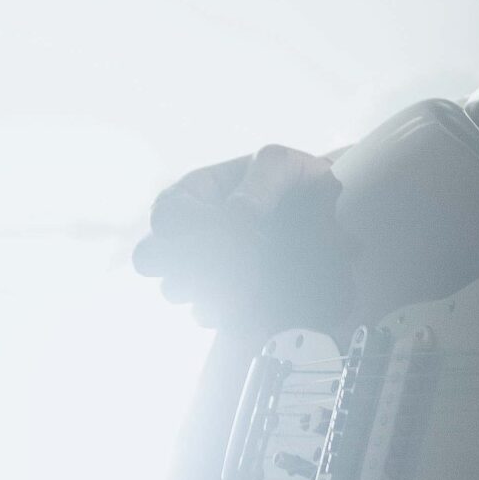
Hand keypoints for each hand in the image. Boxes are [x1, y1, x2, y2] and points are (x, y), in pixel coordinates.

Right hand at [133, 145, 338, 327]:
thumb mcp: (283, 165)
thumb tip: (238, 213)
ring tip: (253, 277)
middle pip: (148, 258)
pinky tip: (256, 293)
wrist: (330, 216)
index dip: (198, 227)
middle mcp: (185, 233)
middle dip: (185, 262)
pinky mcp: (220, 299)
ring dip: (209, 287)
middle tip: (235, 260)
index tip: (246, 231)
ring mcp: (198, 269)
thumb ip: (261, 182)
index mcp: (193, 192)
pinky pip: (202, 314)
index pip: (166, 216)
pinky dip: (226, 308)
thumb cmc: (300, 181)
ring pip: (172, 290)